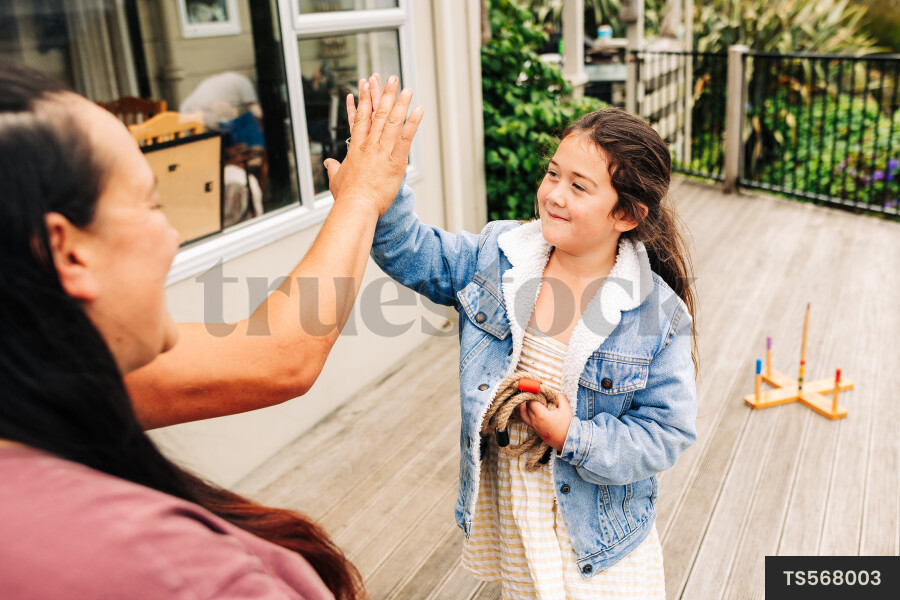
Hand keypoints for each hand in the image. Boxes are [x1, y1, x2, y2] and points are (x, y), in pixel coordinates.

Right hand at [324, 74, 420, 215]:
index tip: (365, 86)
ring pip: (392, 121)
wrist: (356, 207)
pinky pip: (406, 138)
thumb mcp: (336, 179)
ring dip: (400, 103)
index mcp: (355, 147)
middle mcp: (369, 144)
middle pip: (377, 114)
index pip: (360, 118)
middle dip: (383, 94)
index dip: (363, 100)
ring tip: (407, 89)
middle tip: (389, 78)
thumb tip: (328, 164)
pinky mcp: (396, 161)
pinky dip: (413, 123)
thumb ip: (333, 168)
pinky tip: (418, 110)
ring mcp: (382, 151)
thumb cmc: (346, 196)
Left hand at [518, 393, 573, 451]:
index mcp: (541, 415)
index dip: (533, 394)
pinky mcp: (536, 431)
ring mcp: (535, 427)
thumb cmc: (568, 425)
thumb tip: (555, 393)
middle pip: (526, 407)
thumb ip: (560, 397)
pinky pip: (527, 421)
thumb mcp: (566, 408)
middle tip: (534, 394)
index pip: (531, 401)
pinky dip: (526, 414)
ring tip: (527, 400)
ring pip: (524, 414)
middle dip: (529, 399)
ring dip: (524, 407)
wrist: (568, 441)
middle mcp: (535, 421)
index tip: (536, 390)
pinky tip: (530, 410)